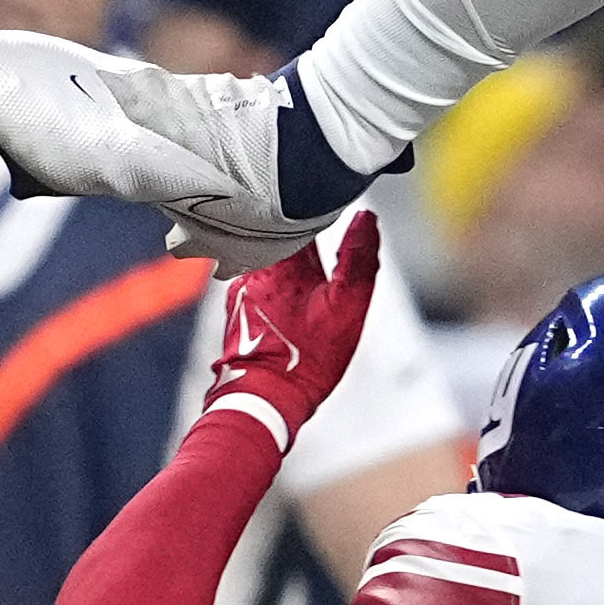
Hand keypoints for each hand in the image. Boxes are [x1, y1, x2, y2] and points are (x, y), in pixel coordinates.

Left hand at [211, 217, 382, 447]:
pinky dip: (276, 283)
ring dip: (289, 260)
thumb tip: (367, 217)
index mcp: (281, 259)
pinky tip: (291, 300)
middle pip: (280, 232)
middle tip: (327, 238)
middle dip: (303, 234)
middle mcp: (253, 268)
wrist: (264, 400)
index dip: (319, 207)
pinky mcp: (236, 307)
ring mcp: (241, 288)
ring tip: (310, 274)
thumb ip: (358, 259)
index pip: (298, 213)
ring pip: (269, 257)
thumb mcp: (347, 308)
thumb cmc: (308, 358)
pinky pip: (260, 280)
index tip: (335, 204)